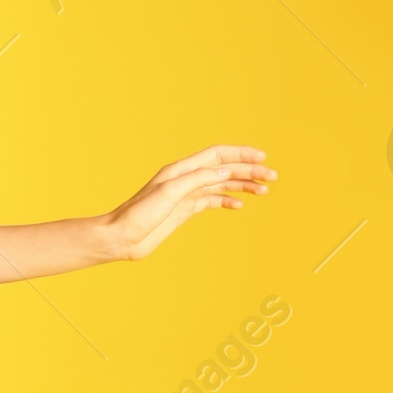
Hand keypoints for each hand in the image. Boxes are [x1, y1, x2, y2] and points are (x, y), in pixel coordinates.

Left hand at [100, 145, 275, 260]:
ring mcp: (185, 195)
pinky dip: (226, 200)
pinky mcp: (183, 211)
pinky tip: (239, 204)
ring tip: (263, 191)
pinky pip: (210, 201)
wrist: (120, 237)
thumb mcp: (169, 194)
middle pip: (223, 170)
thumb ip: (196, 180)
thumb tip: (223, 171)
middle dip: (249, 172)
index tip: (262, 158)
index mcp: (181, 170)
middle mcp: (185, 179)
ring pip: (220, 185)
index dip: (241, 154)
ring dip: (242, 185)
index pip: (217, 155)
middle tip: (272, 178)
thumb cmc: (138, 215)